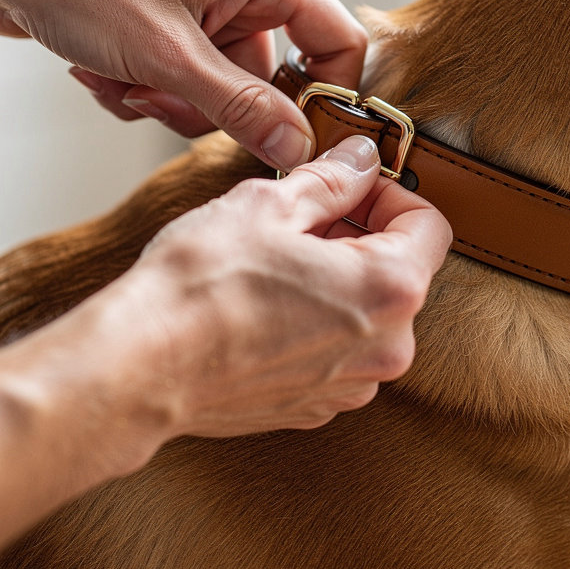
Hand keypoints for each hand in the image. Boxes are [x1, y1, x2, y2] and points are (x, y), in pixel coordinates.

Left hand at [0, 0, 366, 170]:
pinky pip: (180, 78)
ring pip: (215, 87)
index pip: (335, 38)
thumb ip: (242, 108)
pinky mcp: (165, 21)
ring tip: (120, 79)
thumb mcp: (169, 58)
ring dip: (166, 99)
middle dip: (208, 104)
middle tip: (159, 98)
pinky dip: (143, 88)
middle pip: (265, 77)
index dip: (327, 94)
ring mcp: (200, 3)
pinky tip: (102, 72)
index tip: (297, 141)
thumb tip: (298, 146)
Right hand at [0, 136, 450, 568]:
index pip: (429, 226)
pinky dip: (312, 324)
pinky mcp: (314, 408)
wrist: (140, 368)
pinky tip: (261, 307)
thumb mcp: (268, 205)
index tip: (350, 187)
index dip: (390, 194)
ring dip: (335, 282)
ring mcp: (350, 386)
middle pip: (399, 272)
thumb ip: (331, 180)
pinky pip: (333, 352)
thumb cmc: (199, 286)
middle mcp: (386, 348)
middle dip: (359, 237)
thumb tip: (362, 161)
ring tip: (273, 263)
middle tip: (300, 217)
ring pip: (365, 315)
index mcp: (390, 289)